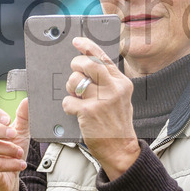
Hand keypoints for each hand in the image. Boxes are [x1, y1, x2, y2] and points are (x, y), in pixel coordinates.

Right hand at [0, 99, 29, 190]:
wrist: (9, 180)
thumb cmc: (10, 153)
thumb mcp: (20, 134)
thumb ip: (24, 117)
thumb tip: (28, 100)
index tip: (8, 120)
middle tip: (13, 134)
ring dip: (7, 148)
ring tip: (20, 152)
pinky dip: (8, 163)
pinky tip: (20, 164)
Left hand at [61, 37, 139, 179]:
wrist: (120, 149)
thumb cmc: (117, 124)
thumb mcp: (120, 98)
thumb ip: (108, 82)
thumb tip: (89, 65)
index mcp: (122, 83)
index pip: (102, 57)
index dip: (87, 47)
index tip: (77, 41)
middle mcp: (113, 89)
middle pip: (87, 64)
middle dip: (75, 66)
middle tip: (75, 73)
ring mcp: (101, 100)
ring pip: (74, 81)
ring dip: (70, 89)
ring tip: (77, 98)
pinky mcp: (88, 112)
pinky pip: (68, 100)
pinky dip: (68, 106)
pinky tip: (77, 112)